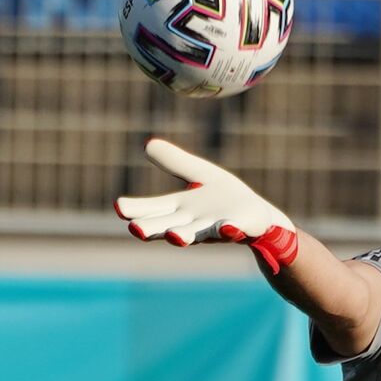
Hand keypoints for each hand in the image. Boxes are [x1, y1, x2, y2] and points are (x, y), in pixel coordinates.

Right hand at [113, 138, 298, 274]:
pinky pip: (233, 231)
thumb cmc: (226, 199)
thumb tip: (147, 143)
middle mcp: (192, 222)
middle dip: (152, 229)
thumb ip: (176, 162)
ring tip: (174, 237)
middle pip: (166, 227)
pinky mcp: (239, 229)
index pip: (151, 209)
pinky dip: (229, 230)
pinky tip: (226, 227)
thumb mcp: (200, 175)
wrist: (261, 219)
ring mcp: (215, 228)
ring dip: (184, 236)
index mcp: (180, 209)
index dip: (136, 209)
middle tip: (135, 230)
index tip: (119, 206)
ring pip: (196, 234)